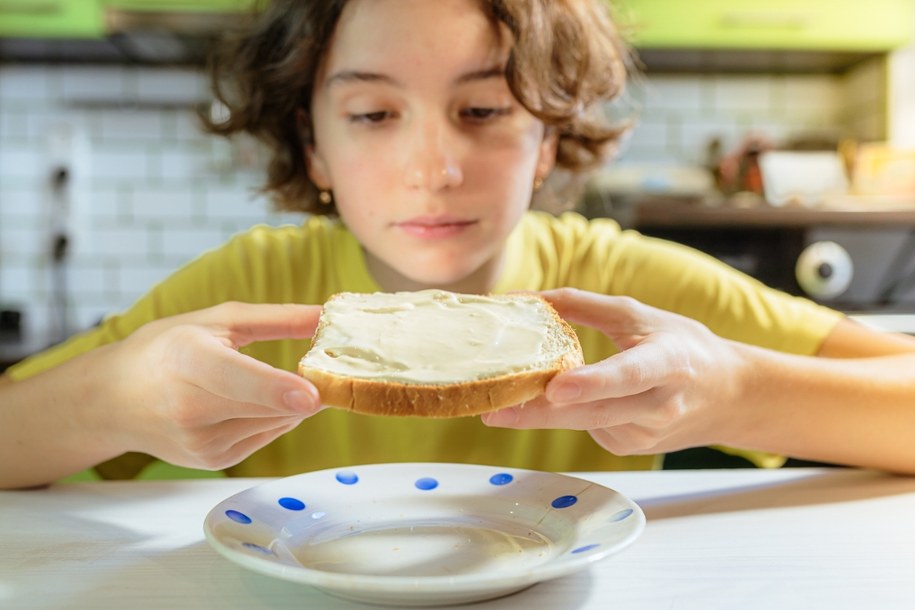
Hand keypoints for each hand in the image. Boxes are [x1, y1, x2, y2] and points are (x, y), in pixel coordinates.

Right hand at [94, 302, 323, 470]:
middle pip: (269, 405)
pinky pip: (268, 434)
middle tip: (326, 366)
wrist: (113, 400)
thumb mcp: (217, 320)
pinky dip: (274, 416)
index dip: (277, 389)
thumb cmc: (165, 350)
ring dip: (291, 402)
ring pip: (276, 422)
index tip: (312, 395)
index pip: (237, 379)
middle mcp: (190, 408)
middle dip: (306, 388)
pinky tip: (252, 401)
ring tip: (278, 380)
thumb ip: (276, 319)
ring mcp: (201, 442)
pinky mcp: (213, 461)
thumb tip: (326, 316)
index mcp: (187, 361)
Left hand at [481, 288, 747, 455]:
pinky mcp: (630, 448)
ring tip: (500, 404)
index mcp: (668, 362)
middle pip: (593, 413)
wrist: (729, 395)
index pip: (628, 375)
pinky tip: (568, 400)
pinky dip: (568, 413)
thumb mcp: (638, 315)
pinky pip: (587, 429)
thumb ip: (580, 305)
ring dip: (540, 415)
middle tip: (493, 410)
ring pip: (583, 424)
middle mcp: (659, 405)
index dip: (593, 383)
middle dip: (539, 414)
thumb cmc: (681, 346)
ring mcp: (646, 434)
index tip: (558, 388)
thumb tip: (522, 298)